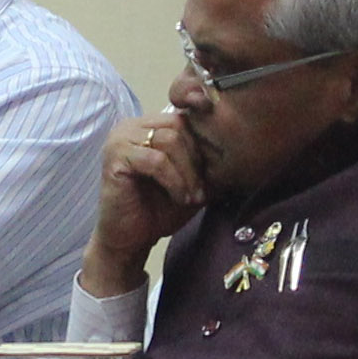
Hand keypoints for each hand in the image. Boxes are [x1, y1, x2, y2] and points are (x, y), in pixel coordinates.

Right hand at [80, 112, 204, 294]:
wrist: (129, 239)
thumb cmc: (158, 210)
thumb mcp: (191, 181)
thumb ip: (207, 161)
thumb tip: (241, 147)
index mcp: (147, 126)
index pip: (184, 119)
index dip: (202, 147)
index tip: (211, 177)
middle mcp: (131, 126)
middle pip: (178, 126)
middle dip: (195, 161)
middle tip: (200, 191)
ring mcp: (120, 139)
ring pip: (169, 141)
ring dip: (187, 173)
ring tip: (191, 197)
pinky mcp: (115, 157)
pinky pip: (155, 160)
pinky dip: (174, 180)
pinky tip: (178, 198)